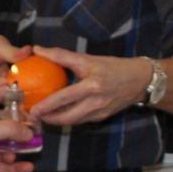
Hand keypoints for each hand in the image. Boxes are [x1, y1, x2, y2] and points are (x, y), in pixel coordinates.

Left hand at [0, 107, 35, 171]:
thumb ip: (9, 129)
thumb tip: (29, 132)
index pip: (2, 116)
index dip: (17, 117)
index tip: (34, 119)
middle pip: (7, 134)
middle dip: (22, 135)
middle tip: (39, 136)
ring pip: (8, 151)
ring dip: (20, 151)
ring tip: (34, 150)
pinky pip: (6, 168)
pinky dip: (17, 167)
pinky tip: (29, 167)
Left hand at [26, 47, 151, 127]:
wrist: (140, 80)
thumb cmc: (113, 67)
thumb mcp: (88, 58)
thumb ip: (62, 56)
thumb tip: (38, 49)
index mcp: (92, 85)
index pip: (64, 97)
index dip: (46, 105)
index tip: (32, 109)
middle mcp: (96, 101)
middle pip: (67, 117)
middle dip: (49, 119)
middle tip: (34, 116)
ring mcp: (100, 112)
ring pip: (73, 122)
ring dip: (57, 121)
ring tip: (43, 116)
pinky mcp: (102, 117)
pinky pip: (81, 121)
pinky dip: (69, 119)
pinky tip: (59, 115)